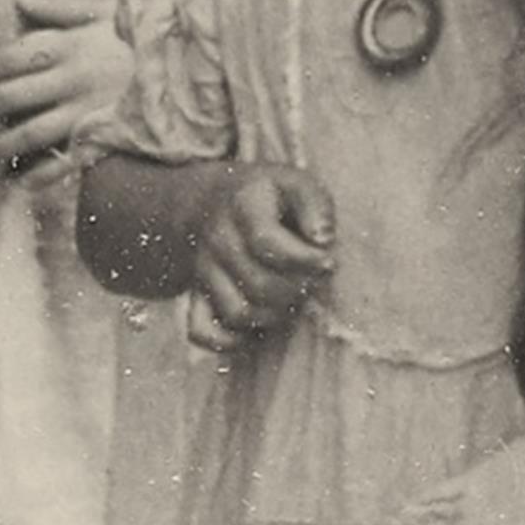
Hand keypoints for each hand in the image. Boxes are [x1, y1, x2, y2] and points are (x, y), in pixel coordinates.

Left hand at [0, 0, 128, 178]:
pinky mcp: (105, 138)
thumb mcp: (101, 12)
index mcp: (63, 46)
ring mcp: (86, 111)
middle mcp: (69, 79)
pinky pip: (66, 161)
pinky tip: (19, 182)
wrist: (190, 65)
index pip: (3, 60)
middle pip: (6, 98)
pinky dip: (40, 176)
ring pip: (29, 134)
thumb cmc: (141, 38)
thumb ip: (57, 6)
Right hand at [191, 164, 336, 341]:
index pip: (266, 242)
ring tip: (291, 298)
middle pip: (258, 284)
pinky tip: (258, 326)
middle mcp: (216, 237)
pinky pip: (202, 332)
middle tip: (313, 282)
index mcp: (242, 204)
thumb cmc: (271, 199)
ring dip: (274, 315)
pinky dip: (232, 340)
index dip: (304, 261)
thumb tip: (323, 240)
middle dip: (297, 290)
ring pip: (237, 312)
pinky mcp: (195, 296)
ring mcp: (202, 269)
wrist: (214, 203)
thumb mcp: (296, 184)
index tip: (329, 262)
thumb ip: (316, 206)